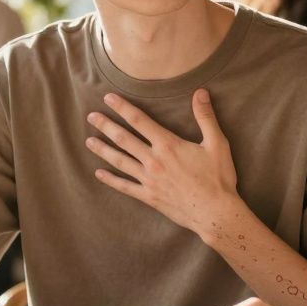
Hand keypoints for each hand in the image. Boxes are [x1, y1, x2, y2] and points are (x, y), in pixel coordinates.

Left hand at [86, 88, 241, 235]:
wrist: (214, 213)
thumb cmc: (217, 178)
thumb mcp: (216, 144)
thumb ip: (205, 117)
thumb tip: (201, 92)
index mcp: (168, 145)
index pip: (139, 121)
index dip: (122, 107)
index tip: (108, 98)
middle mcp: (153, 160)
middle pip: (123, 139)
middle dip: (106, 126)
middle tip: (91, 116)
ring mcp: (148, 180)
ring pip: (120, 161)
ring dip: (103, 150)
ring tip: (88, 141)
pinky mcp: (148, 196)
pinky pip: (125, 187)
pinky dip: (111, 180)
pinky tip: (99, 174)